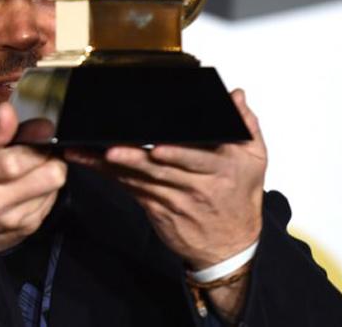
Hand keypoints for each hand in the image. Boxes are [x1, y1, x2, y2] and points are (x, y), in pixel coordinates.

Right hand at [0, 102, 67, 282]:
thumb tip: (9, 111)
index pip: (14, 163)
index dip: (34, 144)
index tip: (38, 132)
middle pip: (50, 175)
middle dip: (50, 156)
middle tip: (35, 151)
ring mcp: (15, 219)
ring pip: (56, 186)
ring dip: (47, 171)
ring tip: (27, 169)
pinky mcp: (29, 227)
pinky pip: (53, 199)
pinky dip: (45, 188)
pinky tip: (26, 185)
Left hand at [65, 89, 265, 269]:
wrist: (230, 246)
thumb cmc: (240, 197)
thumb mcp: (254, 159)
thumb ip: (246, 124)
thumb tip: (236, 95)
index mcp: (220, 169)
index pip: (196, 160)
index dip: (176, 154)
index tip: (158, 147)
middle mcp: (194, 185)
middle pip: (160, 170)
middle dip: (134, 159)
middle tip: (112, 149)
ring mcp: (172, 199)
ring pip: (138, 179)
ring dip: (111, 165)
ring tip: (87, 151)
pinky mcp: (154, 207)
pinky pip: (129, 188)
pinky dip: (107, 174)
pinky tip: (87, 161)